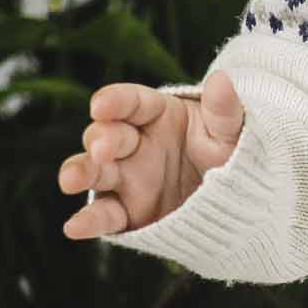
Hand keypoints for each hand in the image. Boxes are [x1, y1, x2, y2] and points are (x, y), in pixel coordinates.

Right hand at [58, 68, 245, 237]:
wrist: (236, 199)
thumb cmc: (228, 154)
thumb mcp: (232, 132)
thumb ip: (224, 110)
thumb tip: (221, 79)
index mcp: (157, 115)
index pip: (131, 102)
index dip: (114, 101)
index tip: (100, 105)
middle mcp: (134, 144)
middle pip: (107, 135)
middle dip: (100, 139)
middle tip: (103, 149)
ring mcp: (126, 179)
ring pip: (95, 172)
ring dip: (80, 173)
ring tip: (71, 180)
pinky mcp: (126, 212)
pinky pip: (104, 216)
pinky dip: (88, 222)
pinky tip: (75, 227)